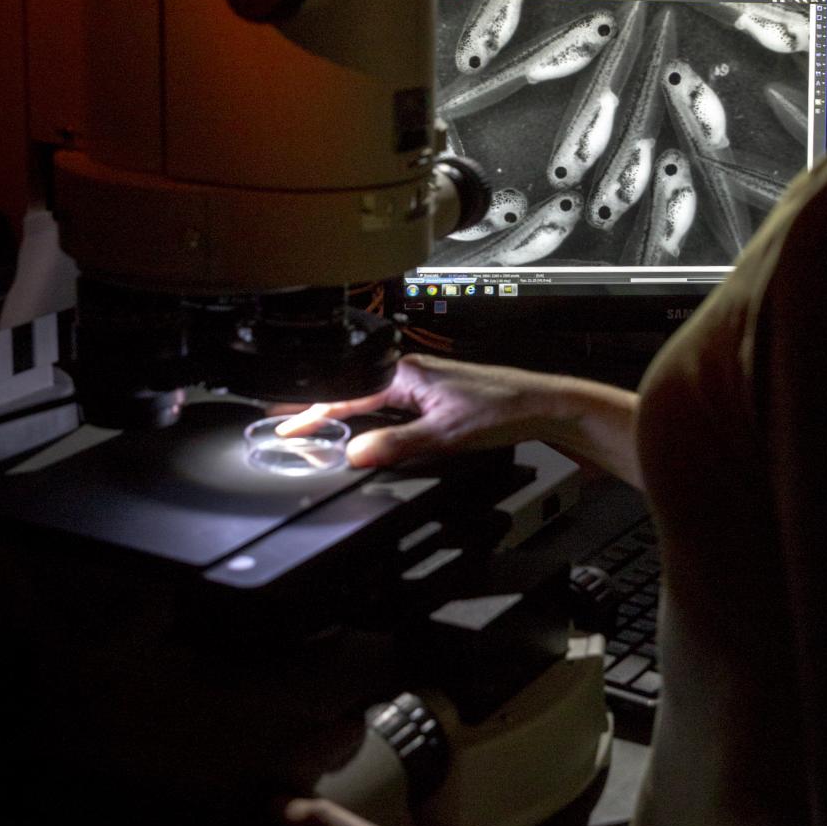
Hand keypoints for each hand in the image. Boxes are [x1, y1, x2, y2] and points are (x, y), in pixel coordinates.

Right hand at [276, 355, 576, 468]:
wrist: (541, 404)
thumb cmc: (501, 410)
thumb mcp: (444, 434)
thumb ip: (397, 445)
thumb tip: (355, 454)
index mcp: (405, 373)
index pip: (347, 395)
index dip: (312, 412)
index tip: (285, 426)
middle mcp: (410, 371)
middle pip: (353, 395)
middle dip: (321, 411)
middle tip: (290, 430)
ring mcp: (422, 381)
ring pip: (372, 401)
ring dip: (346, 416)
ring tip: (317, 432)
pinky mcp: (434, 393)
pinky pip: (390, 406)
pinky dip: (370, 420)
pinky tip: (366, 433)